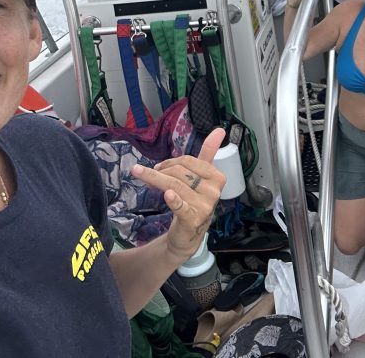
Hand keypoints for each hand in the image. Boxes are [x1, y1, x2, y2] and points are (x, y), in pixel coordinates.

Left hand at [131, 128, 226, 261]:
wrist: (189, 234)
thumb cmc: (194, 200)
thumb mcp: (201, 176)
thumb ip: (209, 153)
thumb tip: (220, 129)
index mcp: (217, 177)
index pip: (189, 161)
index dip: (170, 162)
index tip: (159, 167)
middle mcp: (214, 191)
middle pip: (180, 172)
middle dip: (160, 171)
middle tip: (149, 175)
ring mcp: (205, 205)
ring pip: (174, 185)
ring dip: (155, 180)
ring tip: (144, 178)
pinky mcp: (193, 219)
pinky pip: (181, 206)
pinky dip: (173, 200)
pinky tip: (167, 195)